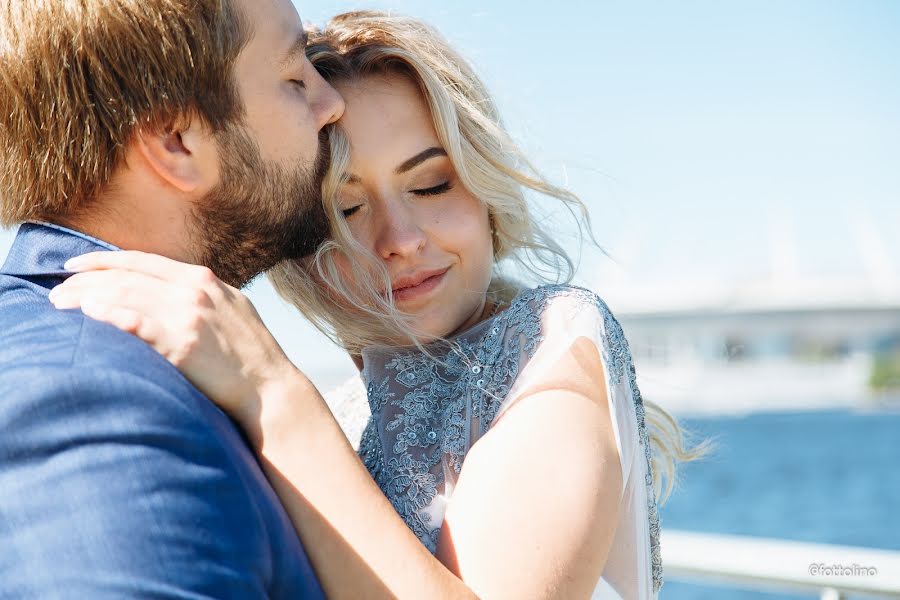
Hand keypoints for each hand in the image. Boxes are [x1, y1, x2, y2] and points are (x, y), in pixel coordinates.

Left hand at [49, 251, 297, 431]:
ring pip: (126, 295)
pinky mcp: (185, 345)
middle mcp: (195, 291)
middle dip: (84, 281)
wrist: (270, 388)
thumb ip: (199, 294)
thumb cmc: (249, 354)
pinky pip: (139, 324)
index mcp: (203, 279)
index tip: (73, 265)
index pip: (141, 261)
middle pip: (127, 277)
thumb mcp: (229, 308)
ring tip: (60, 305)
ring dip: (86, 298)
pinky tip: (89, 315)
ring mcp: (190, 316)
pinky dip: (110, 315)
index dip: (102, 260)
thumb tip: (163, 291)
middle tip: (55, 292)